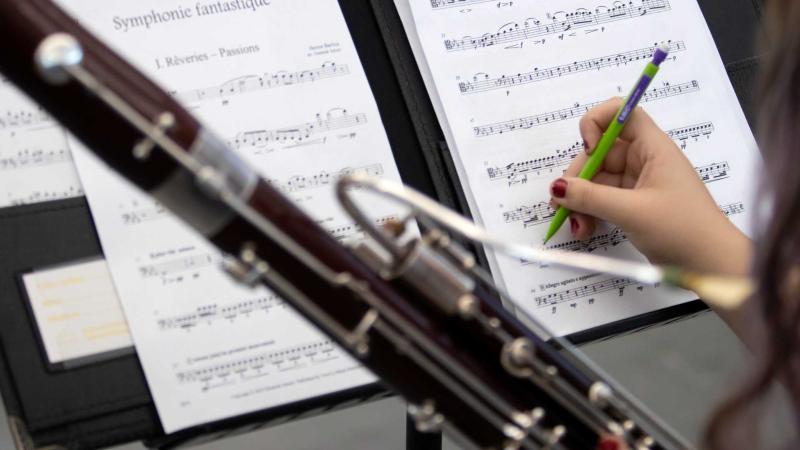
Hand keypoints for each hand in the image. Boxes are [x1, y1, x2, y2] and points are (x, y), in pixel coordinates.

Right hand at [548, 98, 750, 274]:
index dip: (598, 122)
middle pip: (600, 152)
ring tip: (576, 226)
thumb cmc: (682, 230)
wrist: (710, 265)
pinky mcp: (633, 205)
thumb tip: (557, 187)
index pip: (622, 113)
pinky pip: (602, 199)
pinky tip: (584, 230)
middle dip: (578, 176)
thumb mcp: (632, 212)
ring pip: (596, 179)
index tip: (586, 147)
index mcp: (653, 148)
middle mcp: (644, 160)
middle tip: (563, 202)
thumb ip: (590, 197)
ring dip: (580, 199)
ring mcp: (637, 184)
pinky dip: (589, 212)